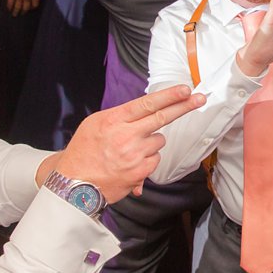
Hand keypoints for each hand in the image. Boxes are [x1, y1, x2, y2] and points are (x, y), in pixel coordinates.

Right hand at [6, 0, 46, 15]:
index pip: (35, 4)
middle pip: (26, 8)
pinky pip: (10, 2)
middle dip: (24, 11)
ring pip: (18, 7)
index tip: (31, 8)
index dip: (33, 7)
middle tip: (22, 14)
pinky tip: (9, 8)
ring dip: (16, 11)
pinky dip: (9, 6)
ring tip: (14, 14)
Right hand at [57, 84, 206, 203]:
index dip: (168, 96)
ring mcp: (134, 154)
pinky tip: (131, 163)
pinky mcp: (139, 172)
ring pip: (158, 141)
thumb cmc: (83, 152)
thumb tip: (146, 114)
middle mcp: (126, 135)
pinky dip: (148, 160)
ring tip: (130, 150)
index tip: (185, 89)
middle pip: (162, 117)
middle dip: (184, 106)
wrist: (73, 183)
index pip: (146, 103)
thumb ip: (120, 118)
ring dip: (151, 143)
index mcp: (114, 119)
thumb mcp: (95, 125)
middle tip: (200, 98)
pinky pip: (155, 160)